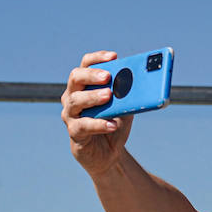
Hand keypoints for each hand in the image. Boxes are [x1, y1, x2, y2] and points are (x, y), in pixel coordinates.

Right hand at [60, 51, 132, 175]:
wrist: (110, 154)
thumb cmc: (115, 125)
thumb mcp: (125, 108)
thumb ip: (128, 96)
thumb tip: (140, 84)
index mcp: (84, 85)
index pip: (86, 64)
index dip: (98, 58)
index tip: (114, 56)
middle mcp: (72, 96)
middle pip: (76, 78)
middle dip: (92, 75)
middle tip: (108, 77)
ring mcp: (70, 114)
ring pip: (76, 100)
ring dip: (93, 97)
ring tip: (109, 95)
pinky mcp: (75, 133)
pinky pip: (83, 126)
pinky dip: (99, 124)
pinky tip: (113, 124)